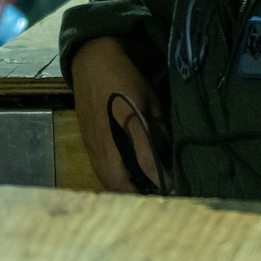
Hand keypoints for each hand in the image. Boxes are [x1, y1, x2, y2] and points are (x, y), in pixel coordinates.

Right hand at [69, 37, 162, 194]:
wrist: (92, 59)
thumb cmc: (124, 79)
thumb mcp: (147, 106)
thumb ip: (155, 140)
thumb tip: (169, 170)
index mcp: (114, 141)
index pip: (134, 180)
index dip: (153, 193)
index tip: (172, 199)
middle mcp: (99, 150)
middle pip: (116, 188)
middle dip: (137, 199)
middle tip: (160, 201)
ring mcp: (91, 147)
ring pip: (107, 181)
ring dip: (126, 191)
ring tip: (148, 194)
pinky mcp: (89, 143)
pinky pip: (102, 171)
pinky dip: (117, 180)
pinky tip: (132, 178)